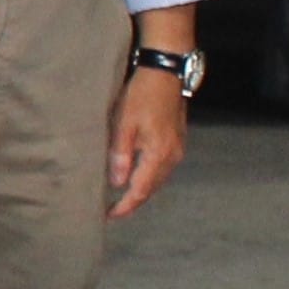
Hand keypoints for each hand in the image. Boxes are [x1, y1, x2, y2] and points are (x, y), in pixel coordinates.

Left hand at [106, 69, 189, 219]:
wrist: (166, 71)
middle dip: (133, 202)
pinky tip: (137, 176)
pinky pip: (163, 168)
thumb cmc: (143, 94)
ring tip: (123, 198)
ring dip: (142, 190)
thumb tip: (117, 182)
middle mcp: (172, 156)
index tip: (110, 216)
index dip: (126, 206)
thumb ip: (121, 154)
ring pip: (158, 180)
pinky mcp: (177, 141)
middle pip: (151, 189)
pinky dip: (149, 177)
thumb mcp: (125, 123)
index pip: (140, 190)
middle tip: (114, 211)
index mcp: (158, 154)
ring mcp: (177, 149)